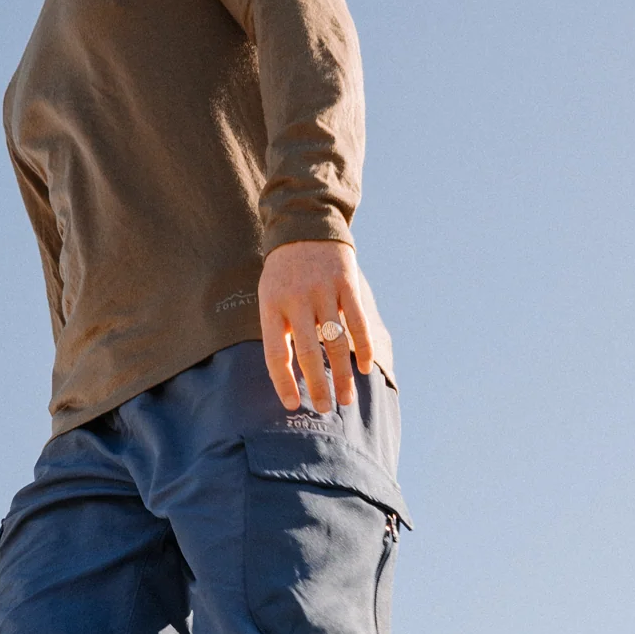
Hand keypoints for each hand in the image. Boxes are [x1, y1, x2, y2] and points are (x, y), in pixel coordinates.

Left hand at [258, 239, 386, 412]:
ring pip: (336, 342)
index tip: (292, 405)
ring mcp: (323, 291)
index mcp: (272, 307)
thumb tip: (292, 374)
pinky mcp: (346, 283)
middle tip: (325, 409)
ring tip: (346, 398)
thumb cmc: (284, 272)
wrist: (304, 224)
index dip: (284, 382)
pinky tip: (365, 368)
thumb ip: (280, 330)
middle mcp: (297, 300)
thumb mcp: (270, 296)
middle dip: (318, 385)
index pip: (276, 354)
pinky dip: (363, 347)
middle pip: (309, 353)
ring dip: (343, 374)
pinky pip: (358, 322)